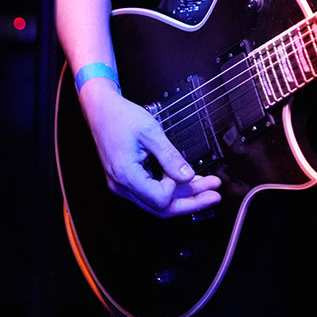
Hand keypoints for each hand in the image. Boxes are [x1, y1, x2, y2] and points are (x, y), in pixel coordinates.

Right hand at [79, 78, 221, 216]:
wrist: (101, 110)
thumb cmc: (122, 117)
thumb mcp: (151, 132)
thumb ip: (170, 156)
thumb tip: (189, 176)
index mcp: (126, 175)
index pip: (160, 199)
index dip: (177, 188)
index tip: (185, 171)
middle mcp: (122, 186)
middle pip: (161, 207)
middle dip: (191, 202)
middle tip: (215, 195)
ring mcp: (122, 185)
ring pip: (157, 200)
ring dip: (183, 194)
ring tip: (208, 185)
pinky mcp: (126, 180)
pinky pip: (151, 190)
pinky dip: (171, 187)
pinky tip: (189, 181)